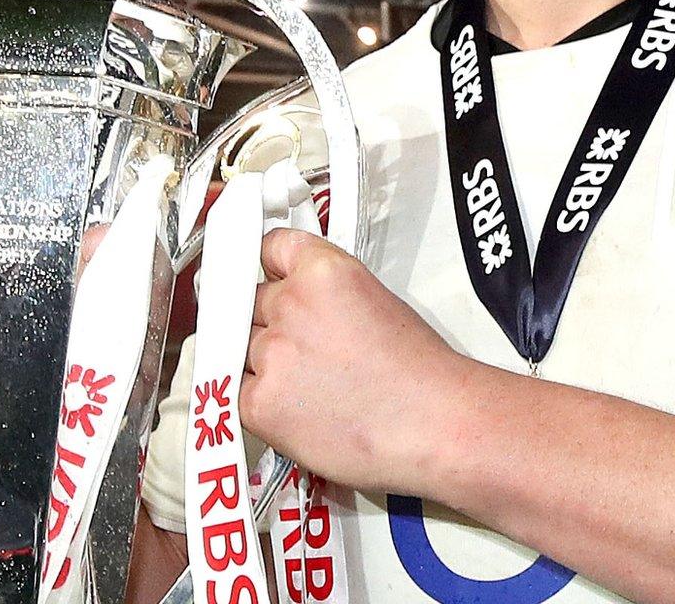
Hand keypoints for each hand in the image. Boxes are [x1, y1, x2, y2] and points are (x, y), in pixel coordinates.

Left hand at [240, 228, 475, 493]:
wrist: (435, 424)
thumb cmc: (420, 372)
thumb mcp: (374, 300)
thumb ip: (326, 291)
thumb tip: (300, 299)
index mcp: (321, 270)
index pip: (269, 249)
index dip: (271, 269)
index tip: (268, 278)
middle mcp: (290, 304)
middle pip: (251, 303)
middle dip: (272, 324)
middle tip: (309, 352)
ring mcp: (271, 354)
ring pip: (244, 351)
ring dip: (268, 367)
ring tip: (317, 389)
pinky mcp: (259, 403)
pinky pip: (239, 396)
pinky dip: (265, 405)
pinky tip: (304, 412)